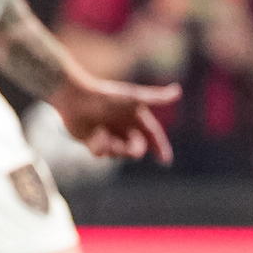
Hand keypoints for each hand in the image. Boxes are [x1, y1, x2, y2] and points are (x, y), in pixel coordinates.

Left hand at [52, 75, 180, 164]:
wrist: (75, 97)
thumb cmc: (106, 96)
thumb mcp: (133, 98)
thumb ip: (156, 98)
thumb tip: (178, 91)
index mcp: (135, 117)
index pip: (153, 136)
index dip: (160, 148)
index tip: (165, 161)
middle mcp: (123, 127)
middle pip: (137, 149)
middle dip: (133, 150)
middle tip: (129, 148)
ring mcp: (109, 134)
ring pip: (118, 154)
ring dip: (113, 148)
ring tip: (102, 133)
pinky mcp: (93, 141)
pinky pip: (101, 154)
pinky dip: (99, 147)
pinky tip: (93, 136)